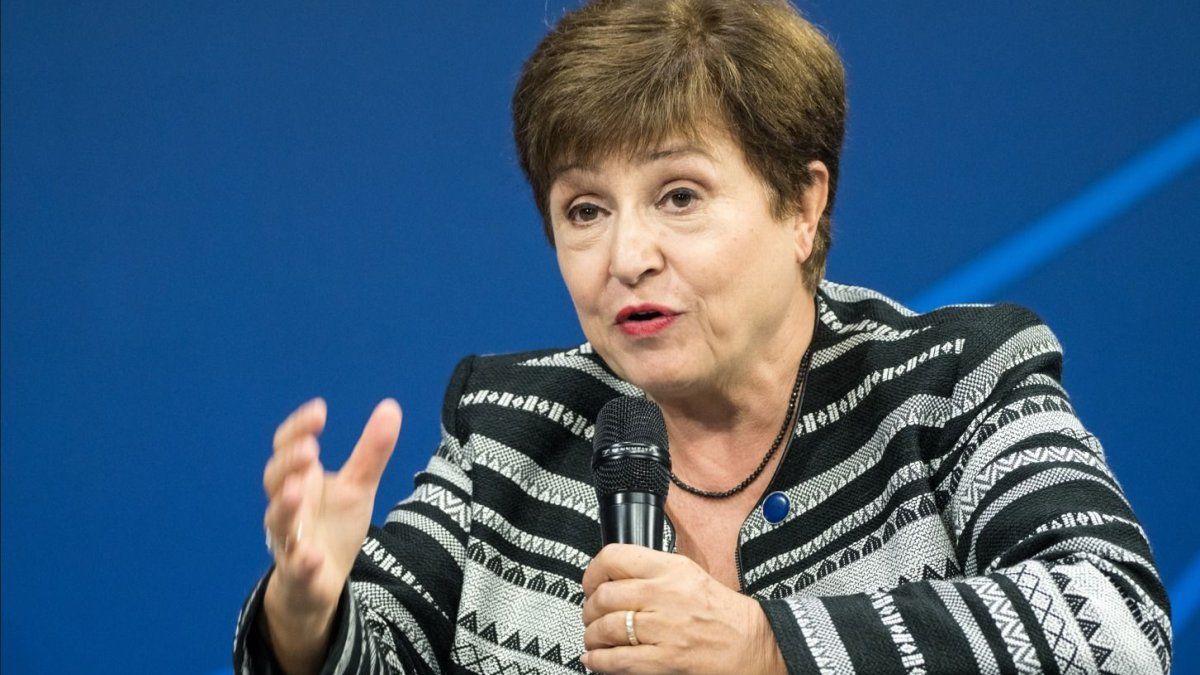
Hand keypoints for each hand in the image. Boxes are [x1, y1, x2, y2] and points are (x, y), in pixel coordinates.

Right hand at [259, 397, 401, 666]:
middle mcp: (287, 507)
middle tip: (311, 448)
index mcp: (299, 480)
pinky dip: (301, 562)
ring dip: (285, 506)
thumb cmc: (333, 526)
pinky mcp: (298, 574)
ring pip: (277, 521)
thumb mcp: (358, 487)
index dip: (298, 428)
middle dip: (289, 463)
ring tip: (298, 491)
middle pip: (275, 479)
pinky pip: (295, 568)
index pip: (287, 447)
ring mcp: (289, 540)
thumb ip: (371, 451)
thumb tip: (391, 407)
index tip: (321, 411)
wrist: (319, 581)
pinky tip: (312, 556)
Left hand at [580, 544, 786, 674]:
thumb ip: (653, 572)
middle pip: (605, 596)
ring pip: (608, 628)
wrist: (754, 643)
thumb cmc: (724, 613)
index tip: (590, 583)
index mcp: (671, 569)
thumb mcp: (689, 575)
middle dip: (589, 609)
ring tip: (593, 639)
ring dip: (592, 636)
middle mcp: (667, 594)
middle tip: (591, 616)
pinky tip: (596, 659)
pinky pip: (620, 660)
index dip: (592, 572)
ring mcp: (667, 628)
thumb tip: (614, 578)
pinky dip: (600, 661)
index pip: (615, 557)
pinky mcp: (668, 659)